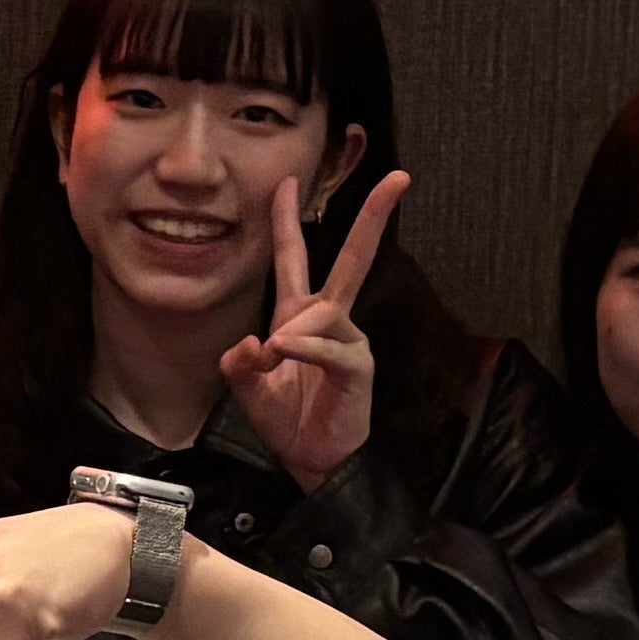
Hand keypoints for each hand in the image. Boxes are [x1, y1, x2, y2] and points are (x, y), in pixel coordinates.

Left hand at [219, 172, 404, 493]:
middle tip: (397, 179)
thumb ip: (241, 364)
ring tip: (276, 354)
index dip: (286, 221)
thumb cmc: (286, 419)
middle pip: (352, 260)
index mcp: (298, 316)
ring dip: (298, 330)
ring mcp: (348, 342)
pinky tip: (288, 354)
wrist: (311, 460)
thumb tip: (252, 343)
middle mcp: (329, 321)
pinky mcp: (358, 368)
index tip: (285, 182)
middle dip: (372, 218)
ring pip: (327, 312)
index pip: (293, 258)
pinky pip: (334, 347)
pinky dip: (308, 348)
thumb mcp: (248, 389)